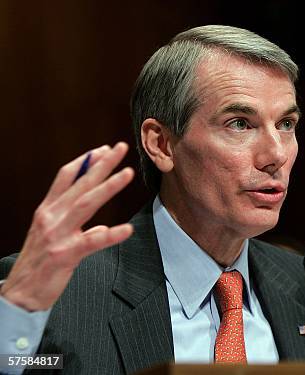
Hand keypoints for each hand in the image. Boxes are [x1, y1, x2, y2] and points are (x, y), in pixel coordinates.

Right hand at [0, 142, 133, 310]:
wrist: (20, 294)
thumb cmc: (39, 264)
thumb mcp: (52, 238)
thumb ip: (75, 227)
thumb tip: (101, 225)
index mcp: (47, 210)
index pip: (66, 177)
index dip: (85, 161)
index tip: (103, 149)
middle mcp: (51, 217)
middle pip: (80, 184)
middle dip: (101, 164)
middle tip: (120, 148)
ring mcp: (57, 235)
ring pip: (86, 204)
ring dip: (108, 187)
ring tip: (127, 174)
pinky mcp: (65, 254)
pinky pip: (92, 242)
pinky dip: (110, 235)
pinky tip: (127, 229)